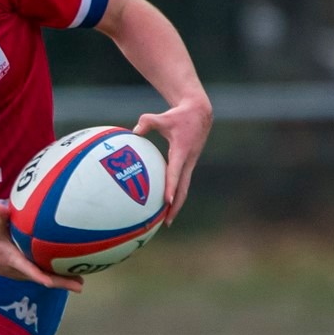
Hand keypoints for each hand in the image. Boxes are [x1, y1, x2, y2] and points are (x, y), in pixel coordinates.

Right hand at [0, 213, 83, 291]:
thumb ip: (1, 217)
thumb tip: (2, 205)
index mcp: (13, 260)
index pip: (27, 270)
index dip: (39, 277)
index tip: (50, 283)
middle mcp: (19, 271)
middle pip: (43, 279)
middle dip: (61, 283)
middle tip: (80, 285)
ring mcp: (22, 273)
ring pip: (44, 278)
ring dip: (61, 281)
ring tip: (80, 281)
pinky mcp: (24, 272)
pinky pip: (42, 274)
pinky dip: (55, 275)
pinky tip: (68, 270)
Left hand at [134, 95, 211, 223]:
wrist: (199, 113)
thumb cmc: (178, 116)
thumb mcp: (161, 117)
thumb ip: (147, 122)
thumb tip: (134, 131)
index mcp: (182, 151)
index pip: (175, 172)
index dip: (171, 186)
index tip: (167, 200)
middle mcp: (188, 161)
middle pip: (183, 188)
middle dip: (176, 206)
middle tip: (166, 221)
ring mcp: (190, 164)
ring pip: (184, 188)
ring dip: (177, 204)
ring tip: (166, 220)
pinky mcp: (189, 164)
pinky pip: (182, 182)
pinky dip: (176, 194)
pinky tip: (166, 205)